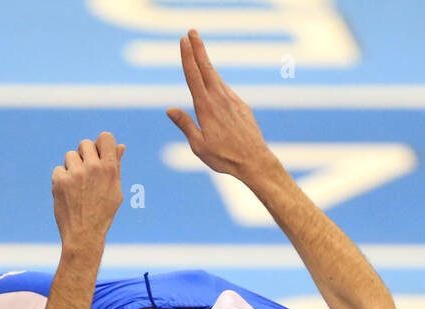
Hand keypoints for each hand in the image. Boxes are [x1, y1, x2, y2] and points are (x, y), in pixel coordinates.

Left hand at [51, 132, 125, 248]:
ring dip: (72, 167)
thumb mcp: (115, 190)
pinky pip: (58, 169)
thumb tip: (120, 146)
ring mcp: (75, 174)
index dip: (101, 144)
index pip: (106, 137)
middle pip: (85, 143)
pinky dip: (61, 179)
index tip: (98, 154)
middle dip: (84, 155)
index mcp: (110, 169)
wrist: (84, 236)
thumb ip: (116, 166)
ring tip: (77, 187)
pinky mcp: (60, 181)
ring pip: (70, 155)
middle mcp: (93, 168)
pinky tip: (68, 194)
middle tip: (85, 174)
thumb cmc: (102, 214)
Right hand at [166, 29, 274, 181]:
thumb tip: (170, 109)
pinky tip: (214, 82)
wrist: (254, 161)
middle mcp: (220, 99)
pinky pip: (226, 90)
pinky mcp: (241, 106)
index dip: (188, 57)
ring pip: (217, 77)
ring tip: (200, 51)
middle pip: (206, 68)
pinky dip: (217, 82)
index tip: (183, 41)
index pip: (194, 76)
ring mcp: (232, 101)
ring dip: (207, 63)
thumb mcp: (199, 146)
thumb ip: (185, 125)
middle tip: (191, 32)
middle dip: (198, 49)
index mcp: (206, 108)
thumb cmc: (224, 157)